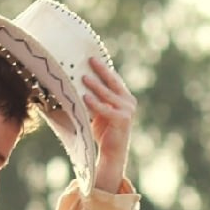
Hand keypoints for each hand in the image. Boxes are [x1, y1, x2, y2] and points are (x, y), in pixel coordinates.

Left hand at [80, 57, 135, 190]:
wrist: (112, 152)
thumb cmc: (104, 131)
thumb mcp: (100, 110)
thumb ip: (96, 97)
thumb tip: (80, 82)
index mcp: (125, 97)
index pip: (114, 78)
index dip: (104, 67)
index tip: (92, 56)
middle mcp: (129, 102)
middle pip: (113, 81)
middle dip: (101, 69)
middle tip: (90, 59)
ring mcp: (127, 110)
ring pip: (108, 94)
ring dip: (95, 85)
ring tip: (83, 77)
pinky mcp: (122, 120)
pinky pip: (106, 109)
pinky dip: (95, 103)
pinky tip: (85, 97)